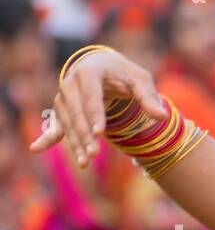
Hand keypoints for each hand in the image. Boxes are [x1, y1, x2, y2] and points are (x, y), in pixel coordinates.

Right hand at [29, 48, 166, 166]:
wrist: (103, 67)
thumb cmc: (124, 75)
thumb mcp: (141, 81)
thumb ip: (149, 98)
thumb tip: (162, 117)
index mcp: (89, 72)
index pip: (92, 97)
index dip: (95, 115)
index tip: (99, 133)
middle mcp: (70, 83)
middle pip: (77, 113)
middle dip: (85, 134)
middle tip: (94, 155)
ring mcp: (63, 96)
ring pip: (67, 122)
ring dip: (75, 142)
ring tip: (85, 162)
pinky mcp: (61, 109)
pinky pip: (56, 125)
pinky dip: (49, 138)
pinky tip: (36, 148)